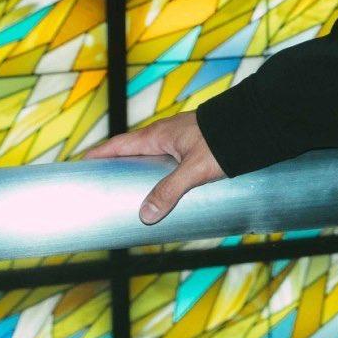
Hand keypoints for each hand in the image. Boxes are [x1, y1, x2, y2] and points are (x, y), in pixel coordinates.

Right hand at [82, 111, 226, 225]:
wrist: (257, 122)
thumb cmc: (224, 140)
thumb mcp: (194, 169)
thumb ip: (170, 191)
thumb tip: (145, 215)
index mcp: (157, 136)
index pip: (117, 145)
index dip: (98, 155)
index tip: (80, 166)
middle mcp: (165, 136)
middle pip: (132, 153)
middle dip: (117, 169)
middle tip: (103, 189)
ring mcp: (180, 140)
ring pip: (152, 158)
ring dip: (141, 174)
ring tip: (132, 196)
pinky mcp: (195, 146)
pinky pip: (169, 161)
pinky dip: (161, 175)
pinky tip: (165, 190)